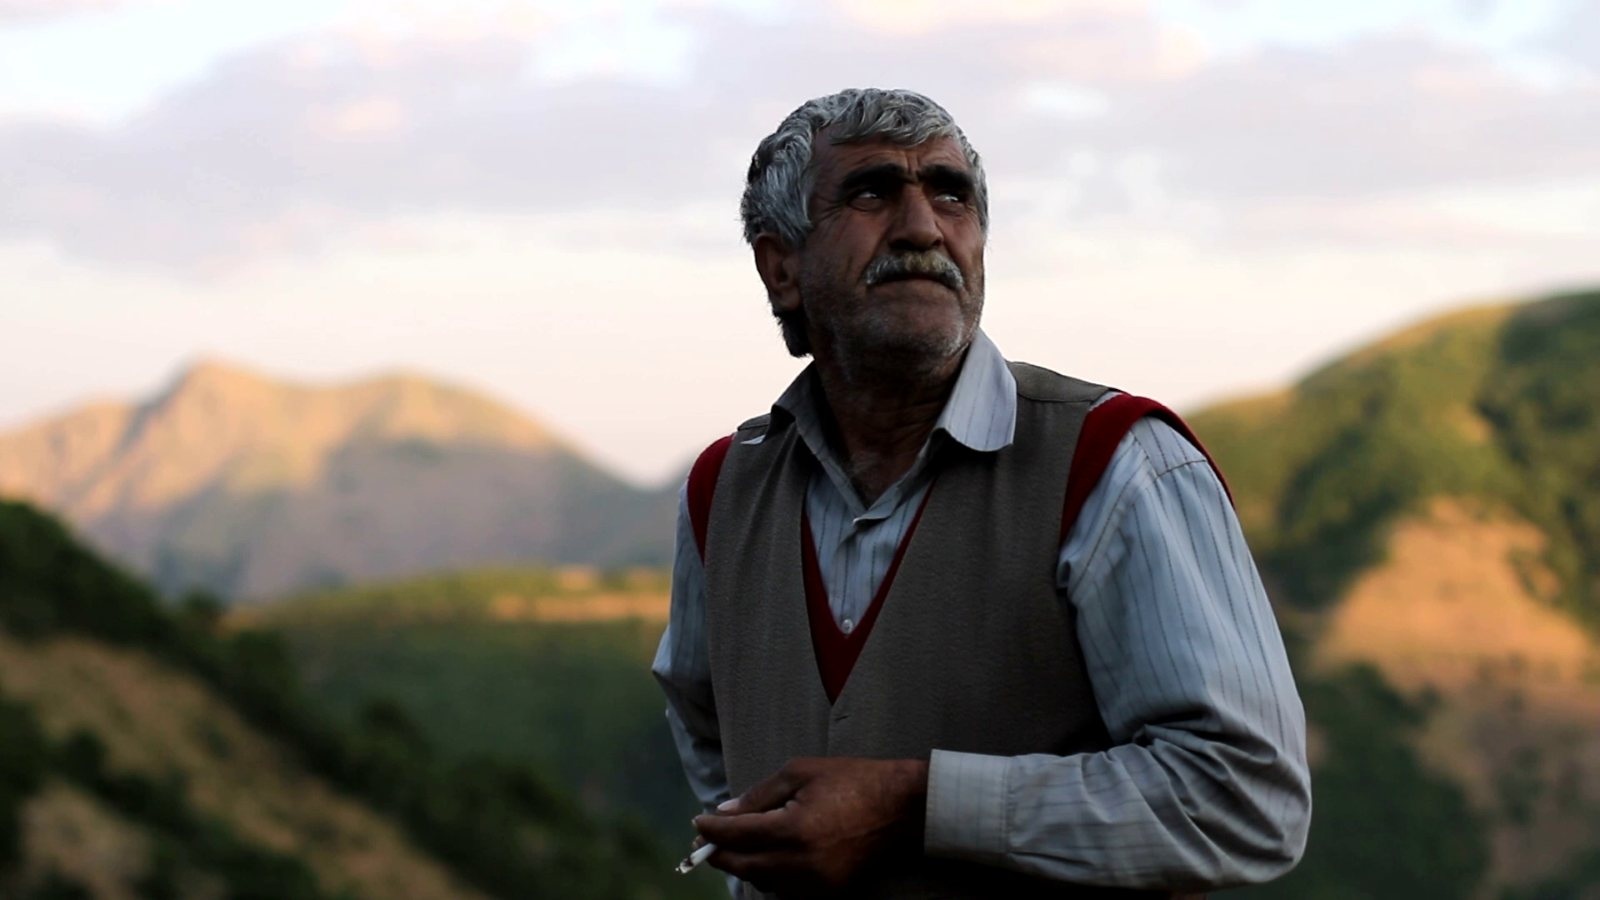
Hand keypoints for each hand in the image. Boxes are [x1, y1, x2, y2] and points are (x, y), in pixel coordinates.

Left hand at [692, 757, 928, 896]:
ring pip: (763, 882)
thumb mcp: (799, 772)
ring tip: (731, 849)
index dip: (714, 830)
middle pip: (745, 866)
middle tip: (703, 844)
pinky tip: (764, 859)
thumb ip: (759, 795)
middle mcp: (802, 862)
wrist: (899, 806)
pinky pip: (786, 891)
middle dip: (720, 854)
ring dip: (743, 866)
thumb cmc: (850, 779)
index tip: (699, 822)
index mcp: (794, 828)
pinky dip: (769, 876)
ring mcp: (816, 883)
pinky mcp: (829, 893)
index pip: (738, 834)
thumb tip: (724, 811)